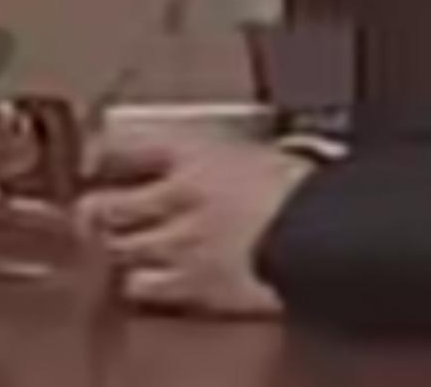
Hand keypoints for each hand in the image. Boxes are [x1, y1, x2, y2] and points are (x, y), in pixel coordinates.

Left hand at [73, 129, 313, 318]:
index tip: (100, 158)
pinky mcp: (190, 285)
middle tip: (100, 211)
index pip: (124, 144)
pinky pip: (142, 286)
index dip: (103, 152)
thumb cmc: (315, 193)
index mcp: (197, 151)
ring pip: (118, 246)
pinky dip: (140, 283)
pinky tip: (151, 280)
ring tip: (128, 247)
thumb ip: (245, 157)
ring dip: (119, 248)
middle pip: (108, 204)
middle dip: (100, 210)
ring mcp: (178, 242)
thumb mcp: (278, 154)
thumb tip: (254, 160)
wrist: (330, 236)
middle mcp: (176, 194)